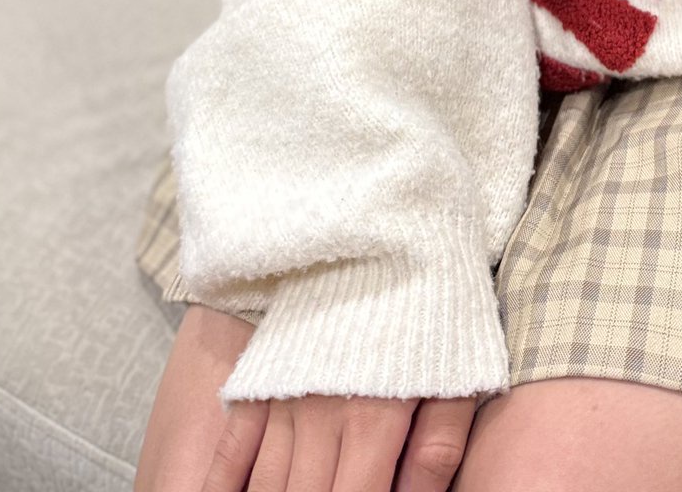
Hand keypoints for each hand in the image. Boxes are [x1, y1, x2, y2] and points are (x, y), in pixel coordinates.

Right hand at [134, 303, 478, 490]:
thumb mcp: (456, 367)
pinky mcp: (261, 375)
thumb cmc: (431, 298)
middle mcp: (320, 413)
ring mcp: (283, 395)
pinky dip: (225, 481)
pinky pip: (233, 445)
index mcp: (373, 417)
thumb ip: (437, 446)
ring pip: (266, 483)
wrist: (381, 216)